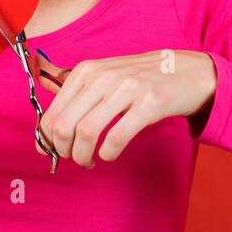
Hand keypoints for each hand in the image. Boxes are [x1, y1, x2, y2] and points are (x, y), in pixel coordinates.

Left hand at [34, 50, 216, 168]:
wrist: (187, 71)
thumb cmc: (140, 80)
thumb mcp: (104, 77)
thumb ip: (76, 100)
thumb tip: (44, 136)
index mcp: (86, 70)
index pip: (52, 113)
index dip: (47, 140)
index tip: (54, 152)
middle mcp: (103, 76)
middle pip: (65, 124)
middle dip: (63, 151)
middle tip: (73, 158)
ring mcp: (127, 88)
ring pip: (86, 131)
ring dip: (83, 156)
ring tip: (89, 161)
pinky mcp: (150, 102)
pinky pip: (117, 136)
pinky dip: (108, 153)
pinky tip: (109, 154)